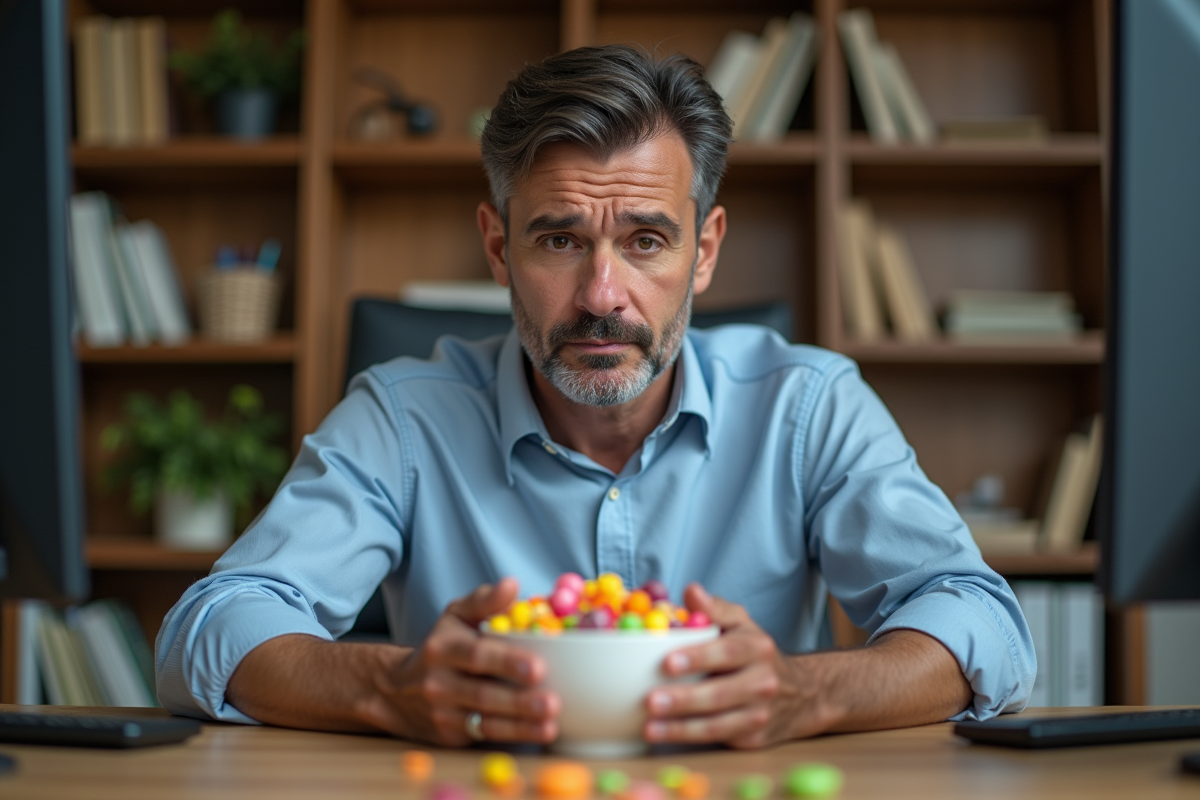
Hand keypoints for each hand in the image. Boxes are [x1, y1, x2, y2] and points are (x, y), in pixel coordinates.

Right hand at [387, 578, 560, 745]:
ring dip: (521, 725)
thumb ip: (485, 601)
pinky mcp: (449, 735)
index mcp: (445, 648)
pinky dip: (514, 736)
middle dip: (519, 701)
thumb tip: (512, 586)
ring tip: (551, 724)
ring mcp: (442, 712)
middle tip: (552, 702)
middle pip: (482, 693)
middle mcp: (440, 682)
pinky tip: (539, 732)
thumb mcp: (457, 616)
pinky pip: (484, 736)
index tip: (538, 667)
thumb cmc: (442, 646)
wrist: (396, 690)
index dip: (507, 661)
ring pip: (485, 721)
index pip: (476, 654)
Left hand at [643, 583, 814, 748]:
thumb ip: (716, 608)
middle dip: (684, 699)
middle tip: (651, 700)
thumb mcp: (742, 623)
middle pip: (720, 694)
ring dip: (679, 726)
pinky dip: (686, 737)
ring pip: (716, 724)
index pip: (728, 652)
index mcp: (757, 648)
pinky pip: (716, 738)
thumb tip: (691, 592)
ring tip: (649, 725)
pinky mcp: (751, 738)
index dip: (699, 657)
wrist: (800, 694)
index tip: (669, 662)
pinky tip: (661, 734)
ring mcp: (758, 713)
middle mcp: (762, 682)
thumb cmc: (755, 653)